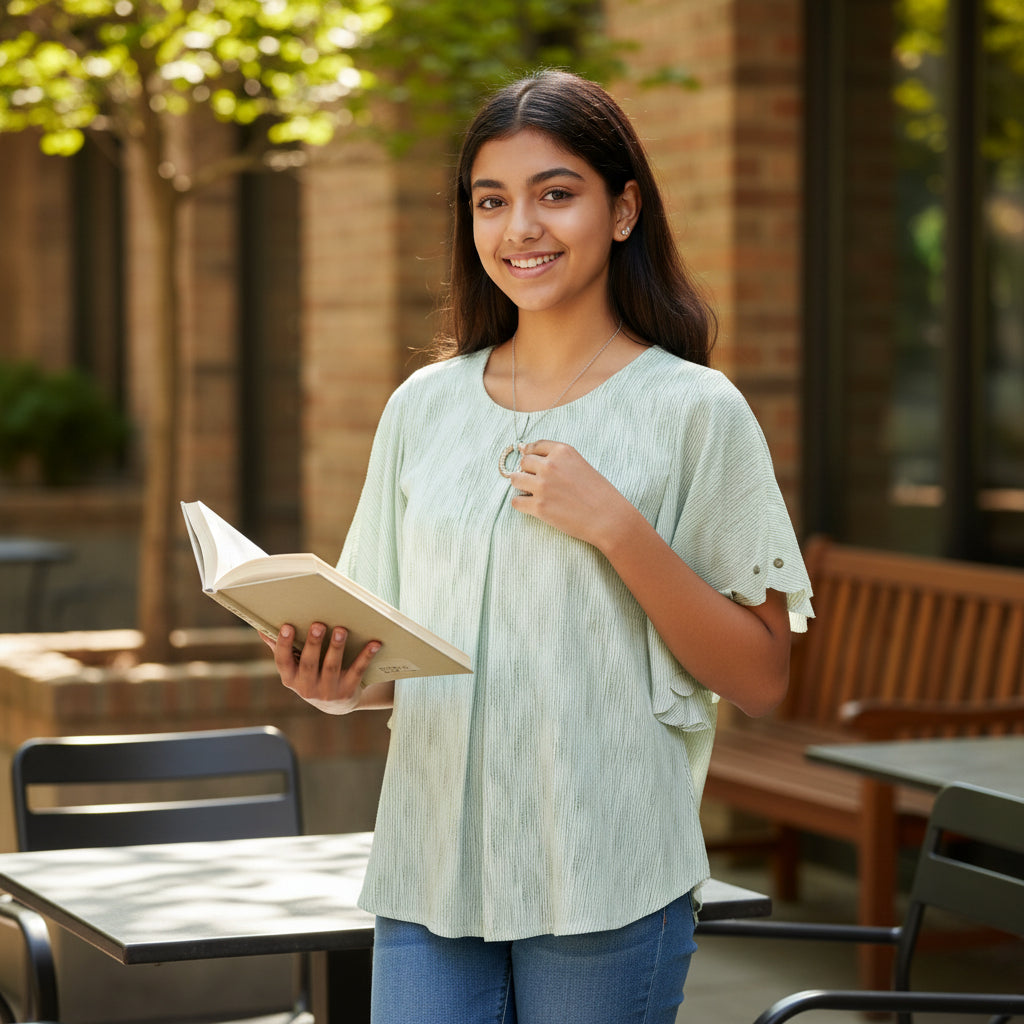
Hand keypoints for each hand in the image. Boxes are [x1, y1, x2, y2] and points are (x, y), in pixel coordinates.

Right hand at [263, 623, 380, 714]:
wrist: (337, 704)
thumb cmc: (312, 675)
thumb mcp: (295, 667)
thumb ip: (281, 649)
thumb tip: (261, 629)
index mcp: (290, 678)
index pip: (283, 661)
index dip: (283, 645)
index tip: (287, 627)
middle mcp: (307, 688)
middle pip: (309, 663)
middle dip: (313, 644)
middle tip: (318, 624)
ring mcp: (328, 692)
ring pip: (332, 667)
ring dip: (336, 647)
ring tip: (341, 629)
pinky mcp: (347, 692)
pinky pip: (357, 671)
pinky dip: (366, 656)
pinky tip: (374, 643)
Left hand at [509, 440, 634, 548]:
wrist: (609, 518)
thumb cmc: (599, 493)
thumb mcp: (581, 465)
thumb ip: (558, 459)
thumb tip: (527, 452)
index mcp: (562, 452)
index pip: (535, 446)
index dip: (532, 455)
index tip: (533, 464)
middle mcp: (550, 466)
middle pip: (523, 462)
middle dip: (527, 471)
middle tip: (537, 482)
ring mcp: (542, 486)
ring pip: (515, 480)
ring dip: (521, 486)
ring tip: (532, 493)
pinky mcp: (539, 507)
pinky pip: (516, 502)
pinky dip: (521, 504)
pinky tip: (532, 506)